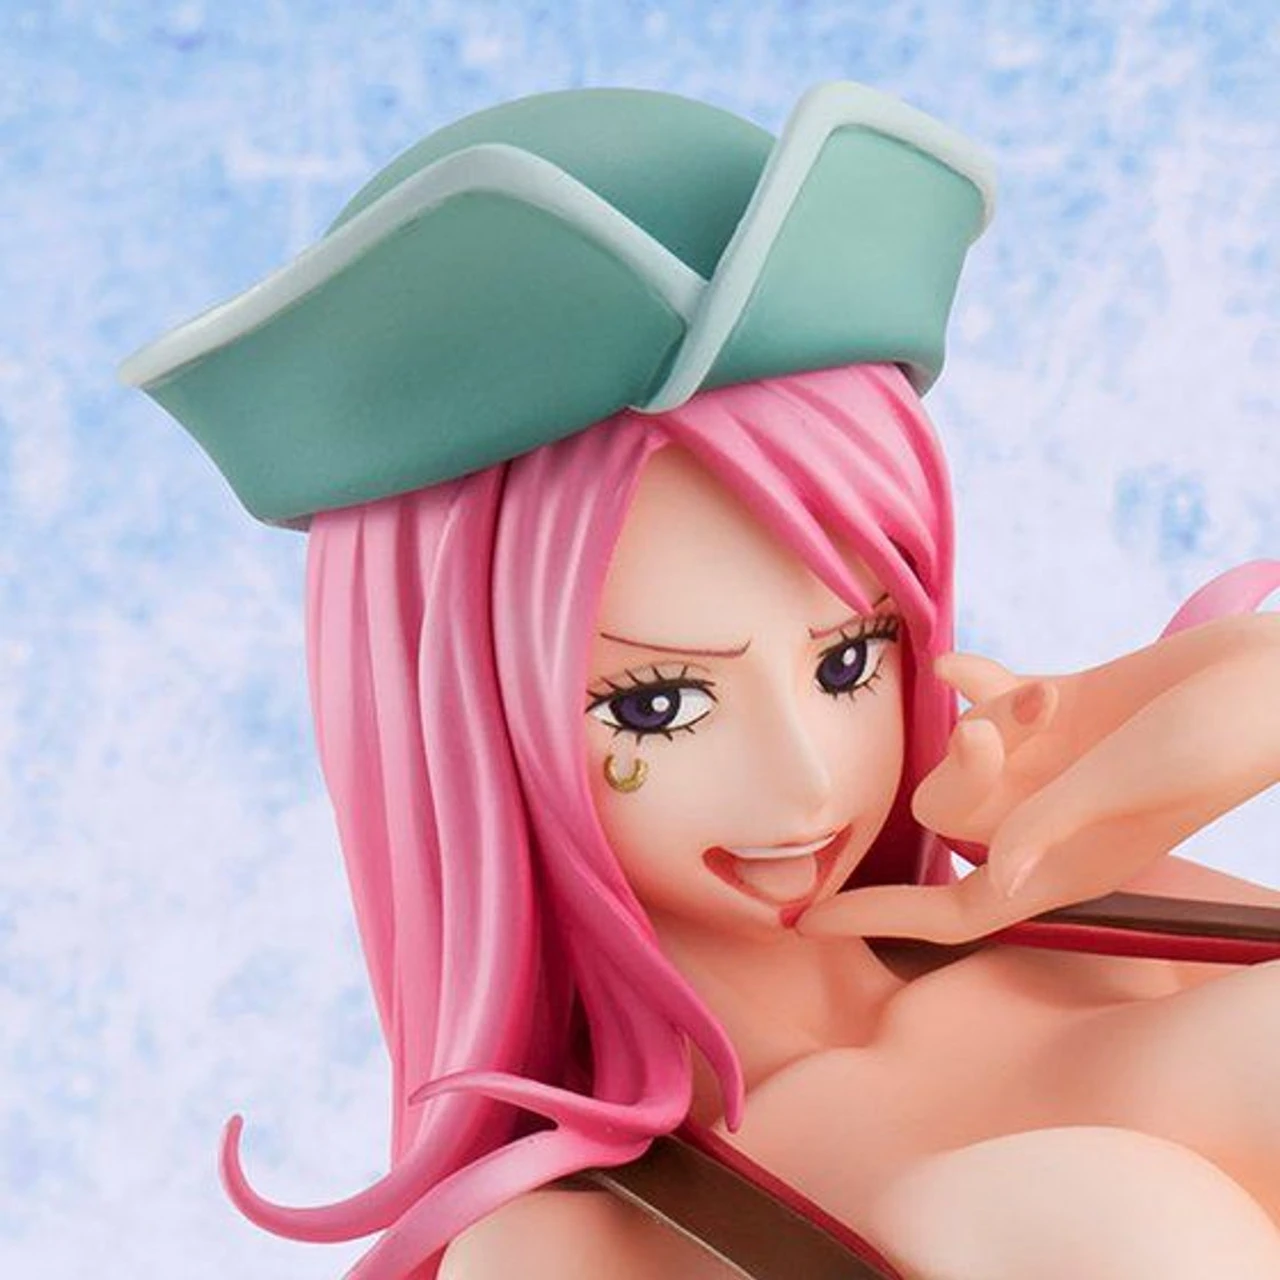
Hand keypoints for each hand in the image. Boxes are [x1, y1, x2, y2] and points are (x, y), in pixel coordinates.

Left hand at [798, 616, 1279, 944]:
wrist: (1269, 676)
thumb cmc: (1220, 734)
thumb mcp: (1134, 780)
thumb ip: (1054, 819)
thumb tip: (991, 876)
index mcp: (1067, 862)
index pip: (956, 911)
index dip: (879, 919)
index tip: (803, 921)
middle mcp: (1047, 819)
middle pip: (950, 817)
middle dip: (956, 772)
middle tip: (995, 728)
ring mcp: (1052, 764)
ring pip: (965, 755)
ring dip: (982, 719)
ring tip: (1041, 694)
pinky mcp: (1061, 711)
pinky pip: (989, 702)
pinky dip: (972, 683)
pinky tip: (963, 662)